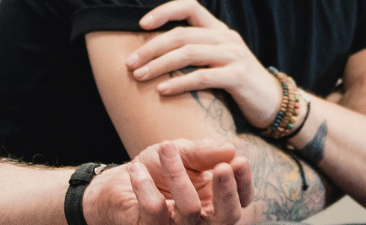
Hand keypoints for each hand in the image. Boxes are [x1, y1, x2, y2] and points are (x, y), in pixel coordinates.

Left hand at [87, 138, 254, 224]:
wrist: (120, 181)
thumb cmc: (157, 168)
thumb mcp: (182, 152)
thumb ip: (204, 152)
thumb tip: (229, 150)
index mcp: (216, 201)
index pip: (241, 199)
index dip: (244, 183)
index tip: (239, 160)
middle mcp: (202, 220)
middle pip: (227, 217)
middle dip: (227, 191)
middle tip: (222, 167)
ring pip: (190, 209)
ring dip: (178, 174)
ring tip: (166, 147)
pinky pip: (154, 210)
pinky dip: (145, 185)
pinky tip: (136, 169)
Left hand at [129, 0, 283, 127]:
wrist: (273, 103)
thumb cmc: (238, 84)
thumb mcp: (219, 60)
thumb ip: (196, 51)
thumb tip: (155, 52)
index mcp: (220, 30)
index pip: (190, 6)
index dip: (164, 11)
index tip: (141, 25)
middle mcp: (227, 38)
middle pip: (182, 34)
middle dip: (151, 48)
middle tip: (129, 63)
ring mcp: (234, 56)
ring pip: (189, 53)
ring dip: (159, 65)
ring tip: (139, 76)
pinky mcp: (238, 77)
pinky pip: (203, 76)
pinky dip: (179, 83)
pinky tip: (162, 91)